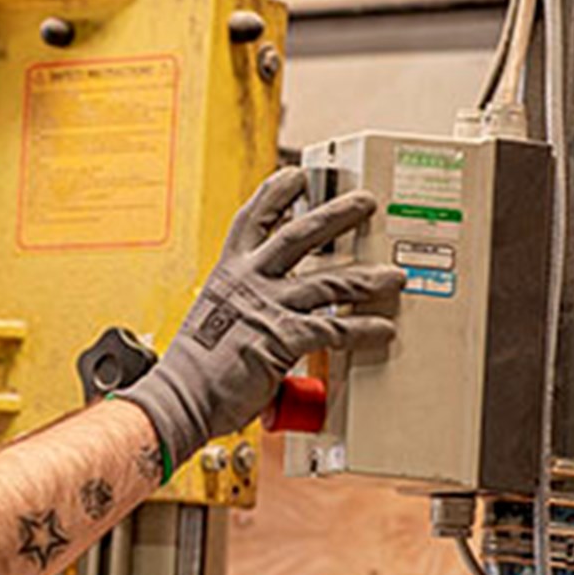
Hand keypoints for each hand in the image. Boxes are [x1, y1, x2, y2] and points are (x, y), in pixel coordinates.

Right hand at [121, 168, 404, 472]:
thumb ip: (250, 315)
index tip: (296, 176)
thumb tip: (279, 330)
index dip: (275, 193)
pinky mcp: (281, 338)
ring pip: (328, 280)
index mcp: (226, 275)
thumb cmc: (194, 371)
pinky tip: (382, 330)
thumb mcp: (216, 325)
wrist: (180, 398)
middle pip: (299, 234)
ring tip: (394, 276)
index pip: (252, 219)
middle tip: (366, 202)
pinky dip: (362, 329)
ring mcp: (265, 307)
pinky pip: (334, 328)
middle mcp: (246, 282)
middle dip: (337, 215)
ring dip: (367, 276)